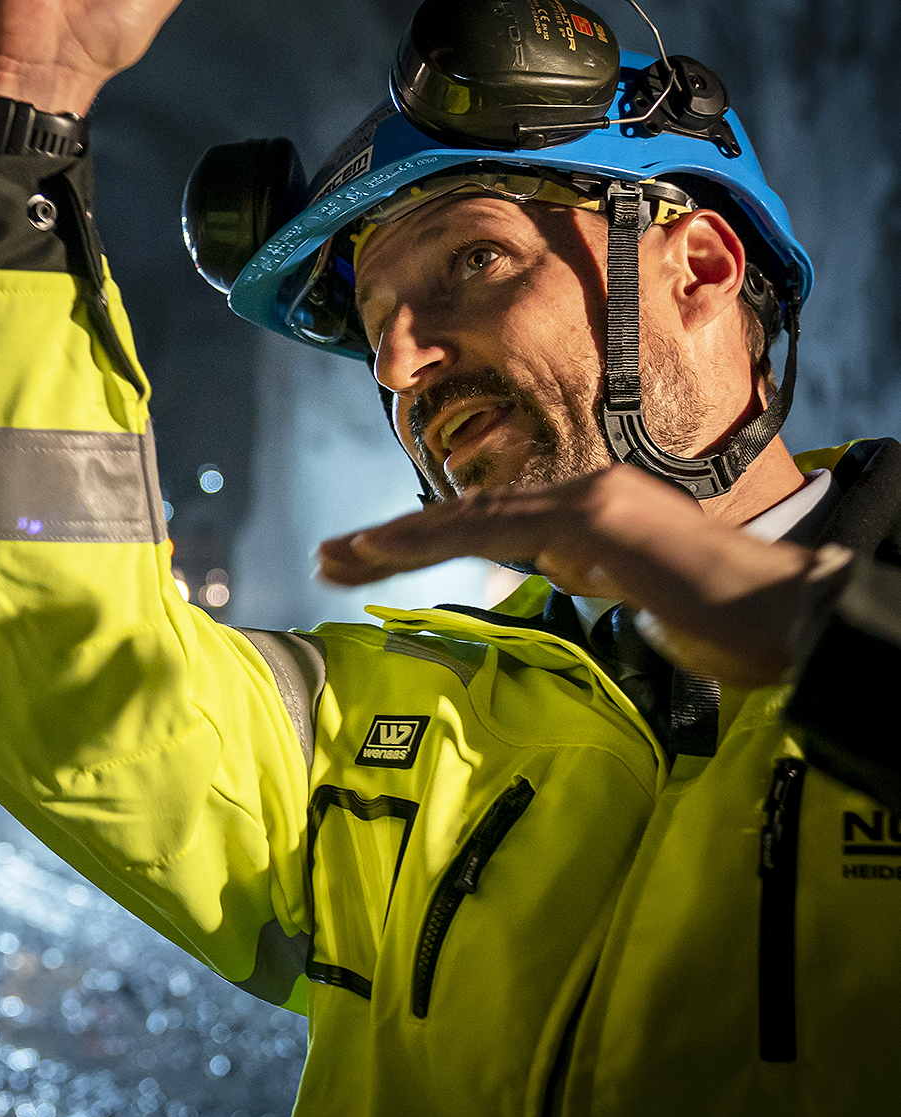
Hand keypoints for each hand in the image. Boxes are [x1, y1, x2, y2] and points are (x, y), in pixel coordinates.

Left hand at [315, 464, 828, 685]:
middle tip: (328, 558)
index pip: (490, 524)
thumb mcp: (639, 600)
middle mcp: (585, 495)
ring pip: (469, 517)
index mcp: (592, 514)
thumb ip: (593, 580)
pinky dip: (433, 539)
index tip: (366, 561)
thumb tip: (561, 576)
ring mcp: (590, 501)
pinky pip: (496, 529)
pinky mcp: (593, 520)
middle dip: (391, 539)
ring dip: (395, 540)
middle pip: (466, 514)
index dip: (423, 540)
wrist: (787, 616)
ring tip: (337, 558)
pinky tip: (386, 552)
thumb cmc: (725, 620)